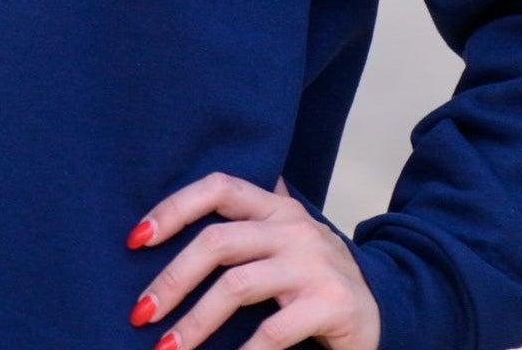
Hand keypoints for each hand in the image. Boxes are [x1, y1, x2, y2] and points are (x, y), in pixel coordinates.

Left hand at [124, 170, 381, 349]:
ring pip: (236, 286)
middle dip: (171, 279)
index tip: (135, 239)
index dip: (173, 207)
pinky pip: (272, 330)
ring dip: (194, 322)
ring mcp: (313, 264)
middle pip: (217, 242)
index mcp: (276, 207)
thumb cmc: (317, 277)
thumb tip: (177, 215)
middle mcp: (293, 227)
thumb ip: (248, 223)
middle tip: (141, 313)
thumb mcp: (285, 239)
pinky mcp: (328, 304)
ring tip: (166, 349)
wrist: (386, 307)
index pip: (218, 188)